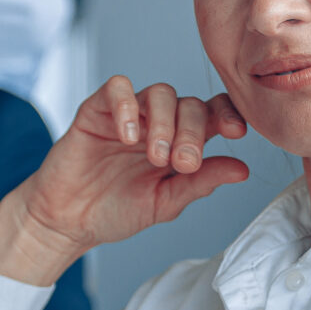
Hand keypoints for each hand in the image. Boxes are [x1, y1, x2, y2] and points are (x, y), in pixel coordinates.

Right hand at [0, 76, 250, 285]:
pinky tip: (128, 137)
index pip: (212, 113)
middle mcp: (157, 123)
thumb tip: (242, 169)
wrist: (68, 221)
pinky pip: (117, 88)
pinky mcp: (96, 110)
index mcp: (180, 142)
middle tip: (182, 164)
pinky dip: (127, 106)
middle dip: (193, 132)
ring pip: (158, 92)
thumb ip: (200, 183)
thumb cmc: (116, 211)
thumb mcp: (166, 202)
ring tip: (155, 156)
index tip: (236, 133)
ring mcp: (127, 115)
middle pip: (189, 103)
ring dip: (164, 122)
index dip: (228, 114)